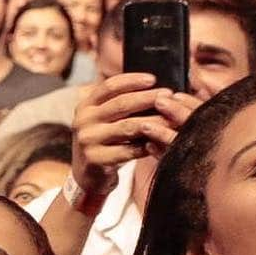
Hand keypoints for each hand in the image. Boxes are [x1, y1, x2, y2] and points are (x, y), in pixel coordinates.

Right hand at [71, 74, 191, 197]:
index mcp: (86, 105)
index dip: (131, 80)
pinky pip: (127, 151)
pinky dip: (146, 146)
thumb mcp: (104, 120)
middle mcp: (83, 120)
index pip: (109, 86)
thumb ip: (120, 106)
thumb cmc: (104, 143)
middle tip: (169, 96)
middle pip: (121, 104)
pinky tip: (159, 143)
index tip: (153, 78)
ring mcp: (88, 140)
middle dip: (148, 98)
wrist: (87, 176)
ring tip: (171, 120)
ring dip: (153, 123)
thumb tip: (154, 89)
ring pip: (127, 127)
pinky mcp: (94, 159)